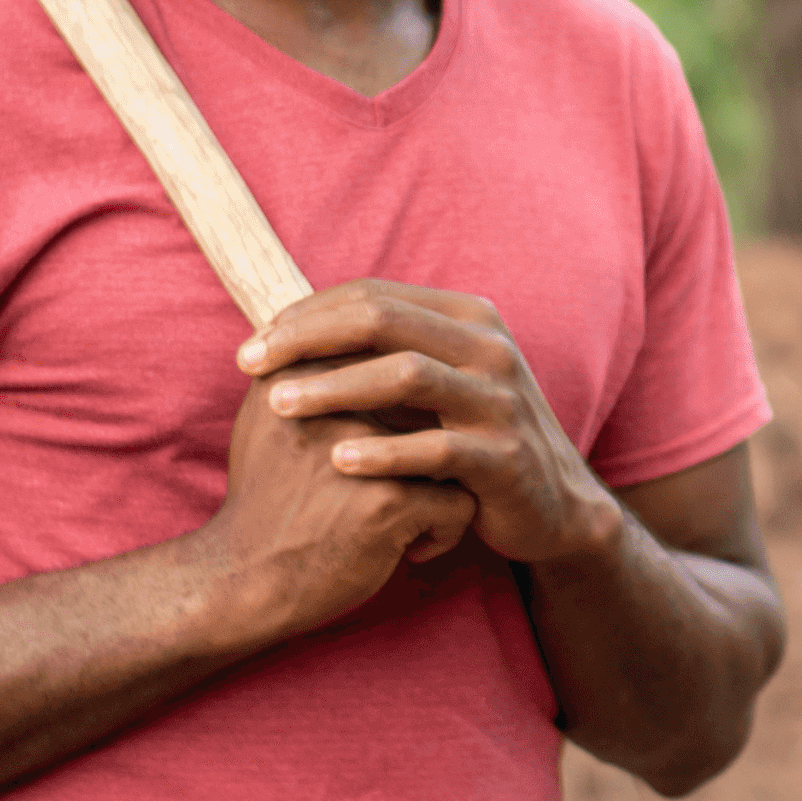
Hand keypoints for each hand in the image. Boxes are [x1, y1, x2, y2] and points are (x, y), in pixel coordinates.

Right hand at [204, 369, 478, 641]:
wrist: (241, 579)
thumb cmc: (266, 498)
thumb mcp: (268, 416)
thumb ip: (309, 366)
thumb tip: (359, 325)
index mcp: (306, 372)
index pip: (394, 360)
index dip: (406, 407)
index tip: (385, 446)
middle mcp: (337, 403)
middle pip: (432, 399)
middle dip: (434, 435)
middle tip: (416, 475)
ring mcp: (365, 451)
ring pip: (455, 447)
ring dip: (443, 480)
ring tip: (418, 507)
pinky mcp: (387, 501)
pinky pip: (459, 502)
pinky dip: (443, 529)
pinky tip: (411, 548)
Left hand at [237, 282, 617, 569]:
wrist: (551, 505)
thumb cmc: (470, 439)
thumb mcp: (438, 382)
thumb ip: (384, 353)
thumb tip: (287, 329)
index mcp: (469, 318)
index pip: (374, 295)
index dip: (307, 313)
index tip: (254, 344)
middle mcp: (490, 347)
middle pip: (385, 320)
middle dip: (308, 337)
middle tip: (249, 363)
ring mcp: (502, 400)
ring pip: (408, 375)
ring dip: (335, 386)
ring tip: (278, 406)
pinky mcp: (506, 457)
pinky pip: (437, 448)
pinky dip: (384, 452)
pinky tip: (337, 461)